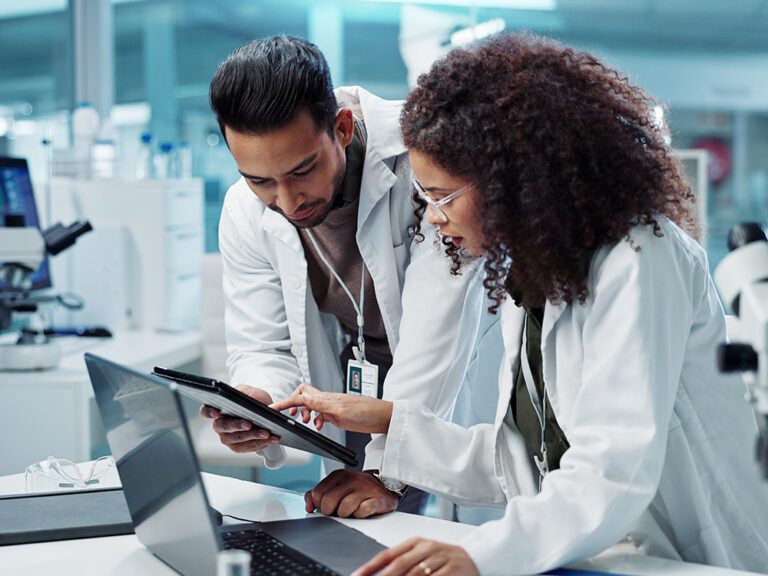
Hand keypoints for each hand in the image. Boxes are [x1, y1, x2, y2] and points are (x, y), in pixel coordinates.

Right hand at [199, 385, 280, 452]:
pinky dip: (259, 443)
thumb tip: (249, 400)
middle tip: (249, 424)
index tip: (216, 413)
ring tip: (267, 433)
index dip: (208, 412)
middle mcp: (219, 425)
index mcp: (218, 409)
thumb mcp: (251, 392)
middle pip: (223, 427)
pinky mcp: (237, 447)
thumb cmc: (253, 400)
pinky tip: (270, 439)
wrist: (264, 412)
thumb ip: (247, 394)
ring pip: (237, 439)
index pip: (206, 411)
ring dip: (253, 437)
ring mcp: (227, 437)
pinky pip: (246, 447)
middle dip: (237, 425)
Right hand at [270, 383, 392, 433]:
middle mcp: (327, 401)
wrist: (382, 417)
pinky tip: (318, 427)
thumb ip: (322, 405)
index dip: (285, 402)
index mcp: (326, 398)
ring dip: (303, 414)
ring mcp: (331, 408)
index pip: (300, 396)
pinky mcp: (336, 415)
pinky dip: (314, 420)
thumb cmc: (368, 411)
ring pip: (310, 406)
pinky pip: (319, 415)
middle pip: (303, 396)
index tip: (273, 407)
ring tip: (304, 423)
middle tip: (290, 416)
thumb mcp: (342, 410)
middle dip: (292, 404)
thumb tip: (303, 397)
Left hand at [304, 469, 397, 517]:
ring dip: (346, 515)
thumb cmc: (357, 489)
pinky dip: (360, 515)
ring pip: (343, 510)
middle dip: (331, 512)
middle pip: (328, 502)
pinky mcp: (376, 499)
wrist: (384, 486)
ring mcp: (364, 488)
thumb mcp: (336, 487)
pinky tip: (363, 510)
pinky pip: (360, 513)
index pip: (317, 494)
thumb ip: (318, 494)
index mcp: (338, 475)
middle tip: (339, 510)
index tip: (328, 506)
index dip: (320, 505)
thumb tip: (308, 505)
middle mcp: (351, 479)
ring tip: (353, 509)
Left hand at [352, 538, 478, 575]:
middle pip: (400, 564)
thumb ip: (402, 562)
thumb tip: (378, 573)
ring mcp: (440, 558)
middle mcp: (427, 548)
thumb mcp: (423, 555)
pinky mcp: (452, 570)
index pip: (388, 554)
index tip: (357, 575)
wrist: (477, 557)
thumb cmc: (445, 558)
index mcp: (416, 542)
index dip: (371, 566)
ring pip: (415, 573)